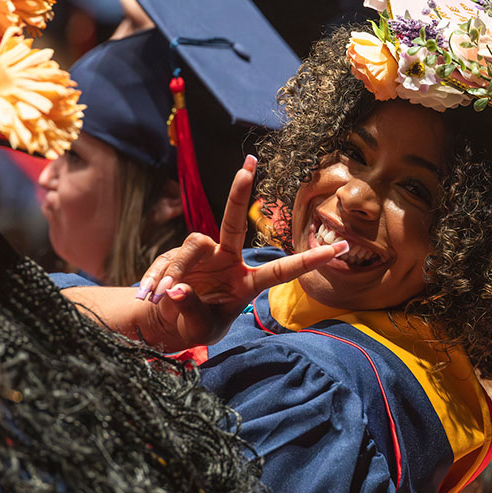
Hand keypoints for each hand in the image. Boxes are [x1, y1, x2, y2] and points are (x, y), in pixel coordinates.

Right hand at [134, 155, 347, 347]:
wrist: (166, 321)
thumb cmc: (194, 324)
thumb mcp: (198, 328)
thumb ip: (191, 310)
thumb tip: (179, 287)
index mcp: (247, 283)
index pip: (282, 270)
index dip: (309, 260)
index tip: (341, 248)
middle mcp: (228, 260)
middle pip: (235, 222)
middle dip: (240, 192)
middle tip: (249, 164)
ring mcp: (203, 253)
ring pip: (193, 245)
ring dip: (178, 270)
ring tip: (163, 297)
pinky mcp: (180, 252)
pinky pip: (169, 259)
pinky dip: (158, 279)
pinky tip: (150, 295)